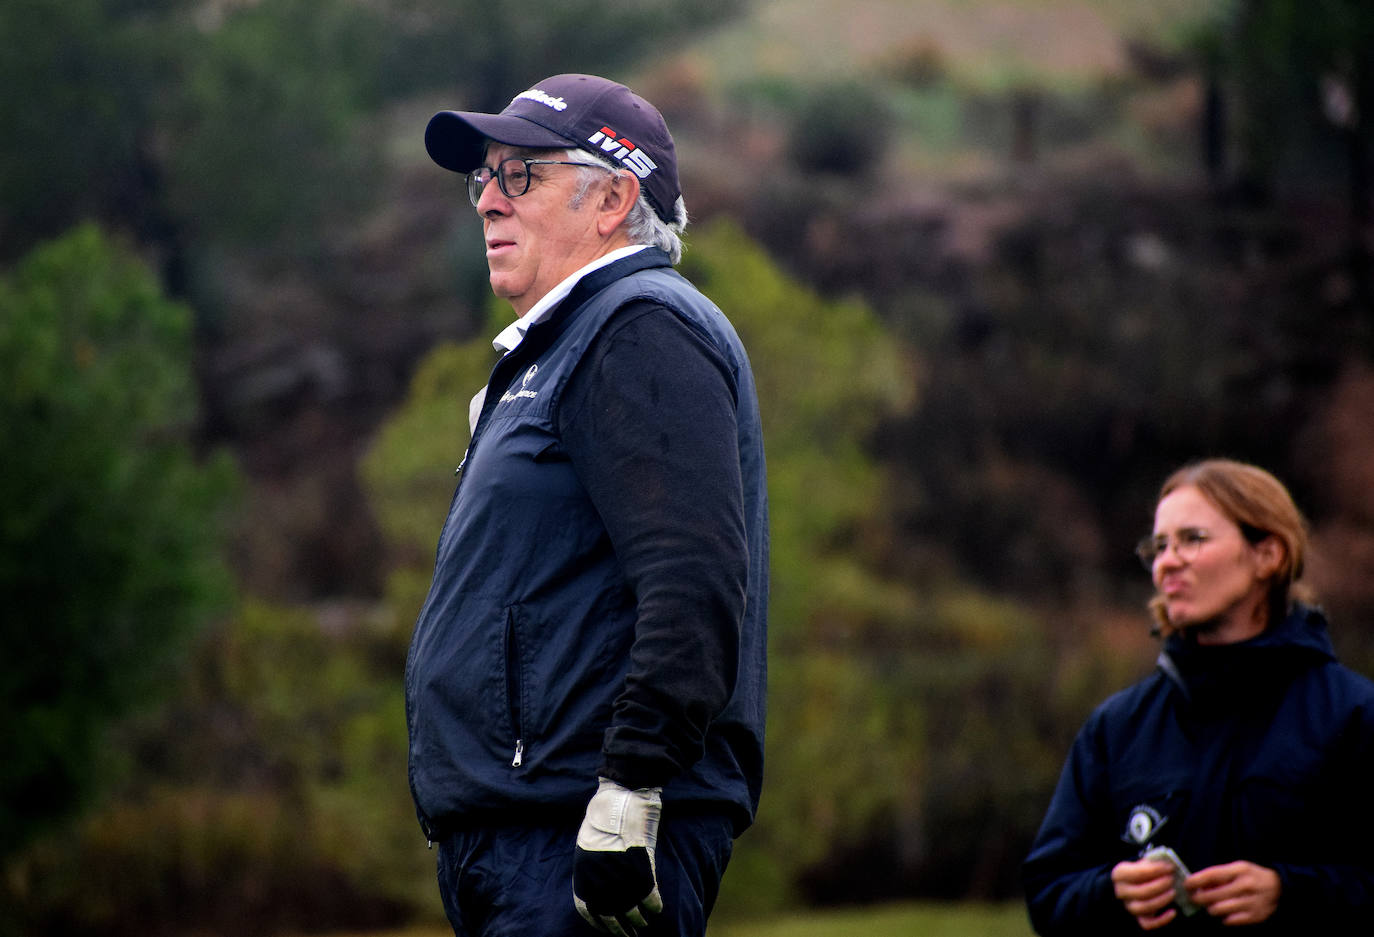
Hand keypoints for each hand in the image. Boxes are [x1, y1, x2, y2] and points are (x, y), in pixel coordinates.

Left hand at [573, 778, 663, 935]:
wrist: (622, 794)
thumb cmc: (606, 813)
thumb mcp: (589, 841)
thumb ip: (593, 866)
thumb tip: (598, 885)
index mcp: (584, 871)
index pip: (588, 909)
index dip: (598, 923)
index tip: (607, 928)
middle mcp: (600, 877)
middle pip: (610, 914)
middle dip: (620, 928)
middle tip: (629, 934)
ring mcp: (621, 873)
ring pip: (631, 909)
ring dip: (639, 920)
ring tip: (644, 924)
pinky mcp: (641, 866)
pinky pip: (649, 895)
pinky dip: (654, 905)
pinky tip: (657, 908)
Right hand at [1111, 857, 1179, 929]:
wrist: (1130, 885)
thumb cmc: (1140, 872)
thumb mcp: (1142, 863)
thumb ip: (1152, 863)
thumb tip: (1168, 863)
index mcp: (1120, 874)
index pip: (1137, 873)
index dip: (1155, 870)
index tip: (1170, 867)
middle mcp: (1121, 891)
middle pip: (1141, 891)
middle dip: (1159, 886)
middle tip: (1172, 880)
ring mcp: (1129, 906)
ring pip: (1144, 907)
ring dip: (1161, 900)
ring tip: (1173, 892)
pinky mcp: (1138, 918)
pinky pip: (1148, 924)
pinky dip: (1161, 920)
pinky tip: (1173, 912)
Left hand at [1185, 861, 1280, 925]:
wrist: (1279, 888)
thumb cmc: (1252, 876)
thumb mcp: (1237, 868)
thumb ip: (1218, 875)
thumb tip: (1197, 884)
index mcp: (1239, 870)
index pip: (1211, 875)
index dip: (1195, 881)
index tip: (1185, 884)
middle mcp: (1245, 886)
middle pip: (1212, 896)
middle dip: (1198, 897)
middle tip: (1193, 897)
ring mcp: (1250, 903)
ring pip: (1218, 910)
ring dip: (1210, 908)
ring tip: (1210, 904)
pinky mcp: (1255, 916)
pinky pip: (1229, 920)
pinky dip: (1224, 917)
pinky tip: (1226, 911)